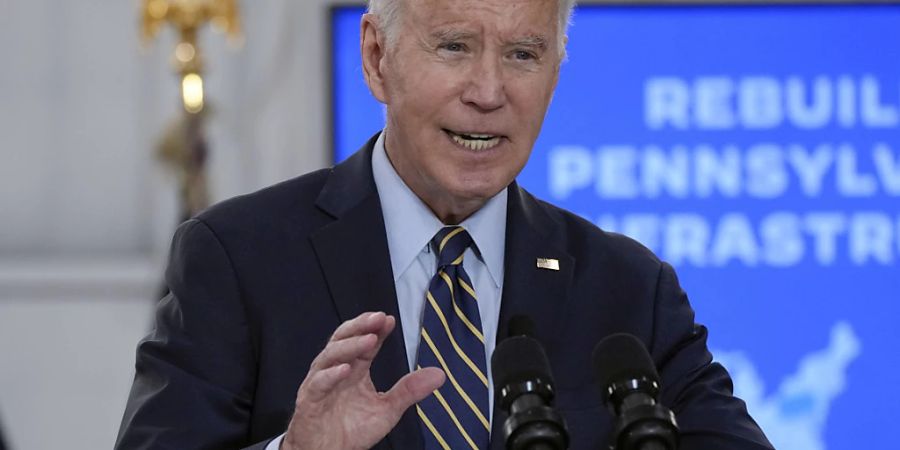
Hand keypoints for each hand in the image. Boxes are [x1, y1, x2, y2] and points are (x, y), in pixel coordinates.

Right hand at [281, 311, 444, 449]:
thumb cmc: (352, 430)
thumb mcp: (388, 409)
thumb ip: (409, 390)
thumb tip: (439, 374)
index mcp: (355, 370)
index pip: (364, 342)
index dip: (376, 329)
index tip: (390, 320)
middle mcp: (336, 371)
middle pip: (344, 339)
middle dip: (360, 326)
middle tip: (378, 318)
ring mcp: (320, 383)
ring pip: (330, 356)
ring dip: (350, 346)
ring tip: (369, 339)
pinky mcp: (309, 401)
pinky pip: (318, 384)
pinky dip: (330, 375)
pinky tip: (345, 370)